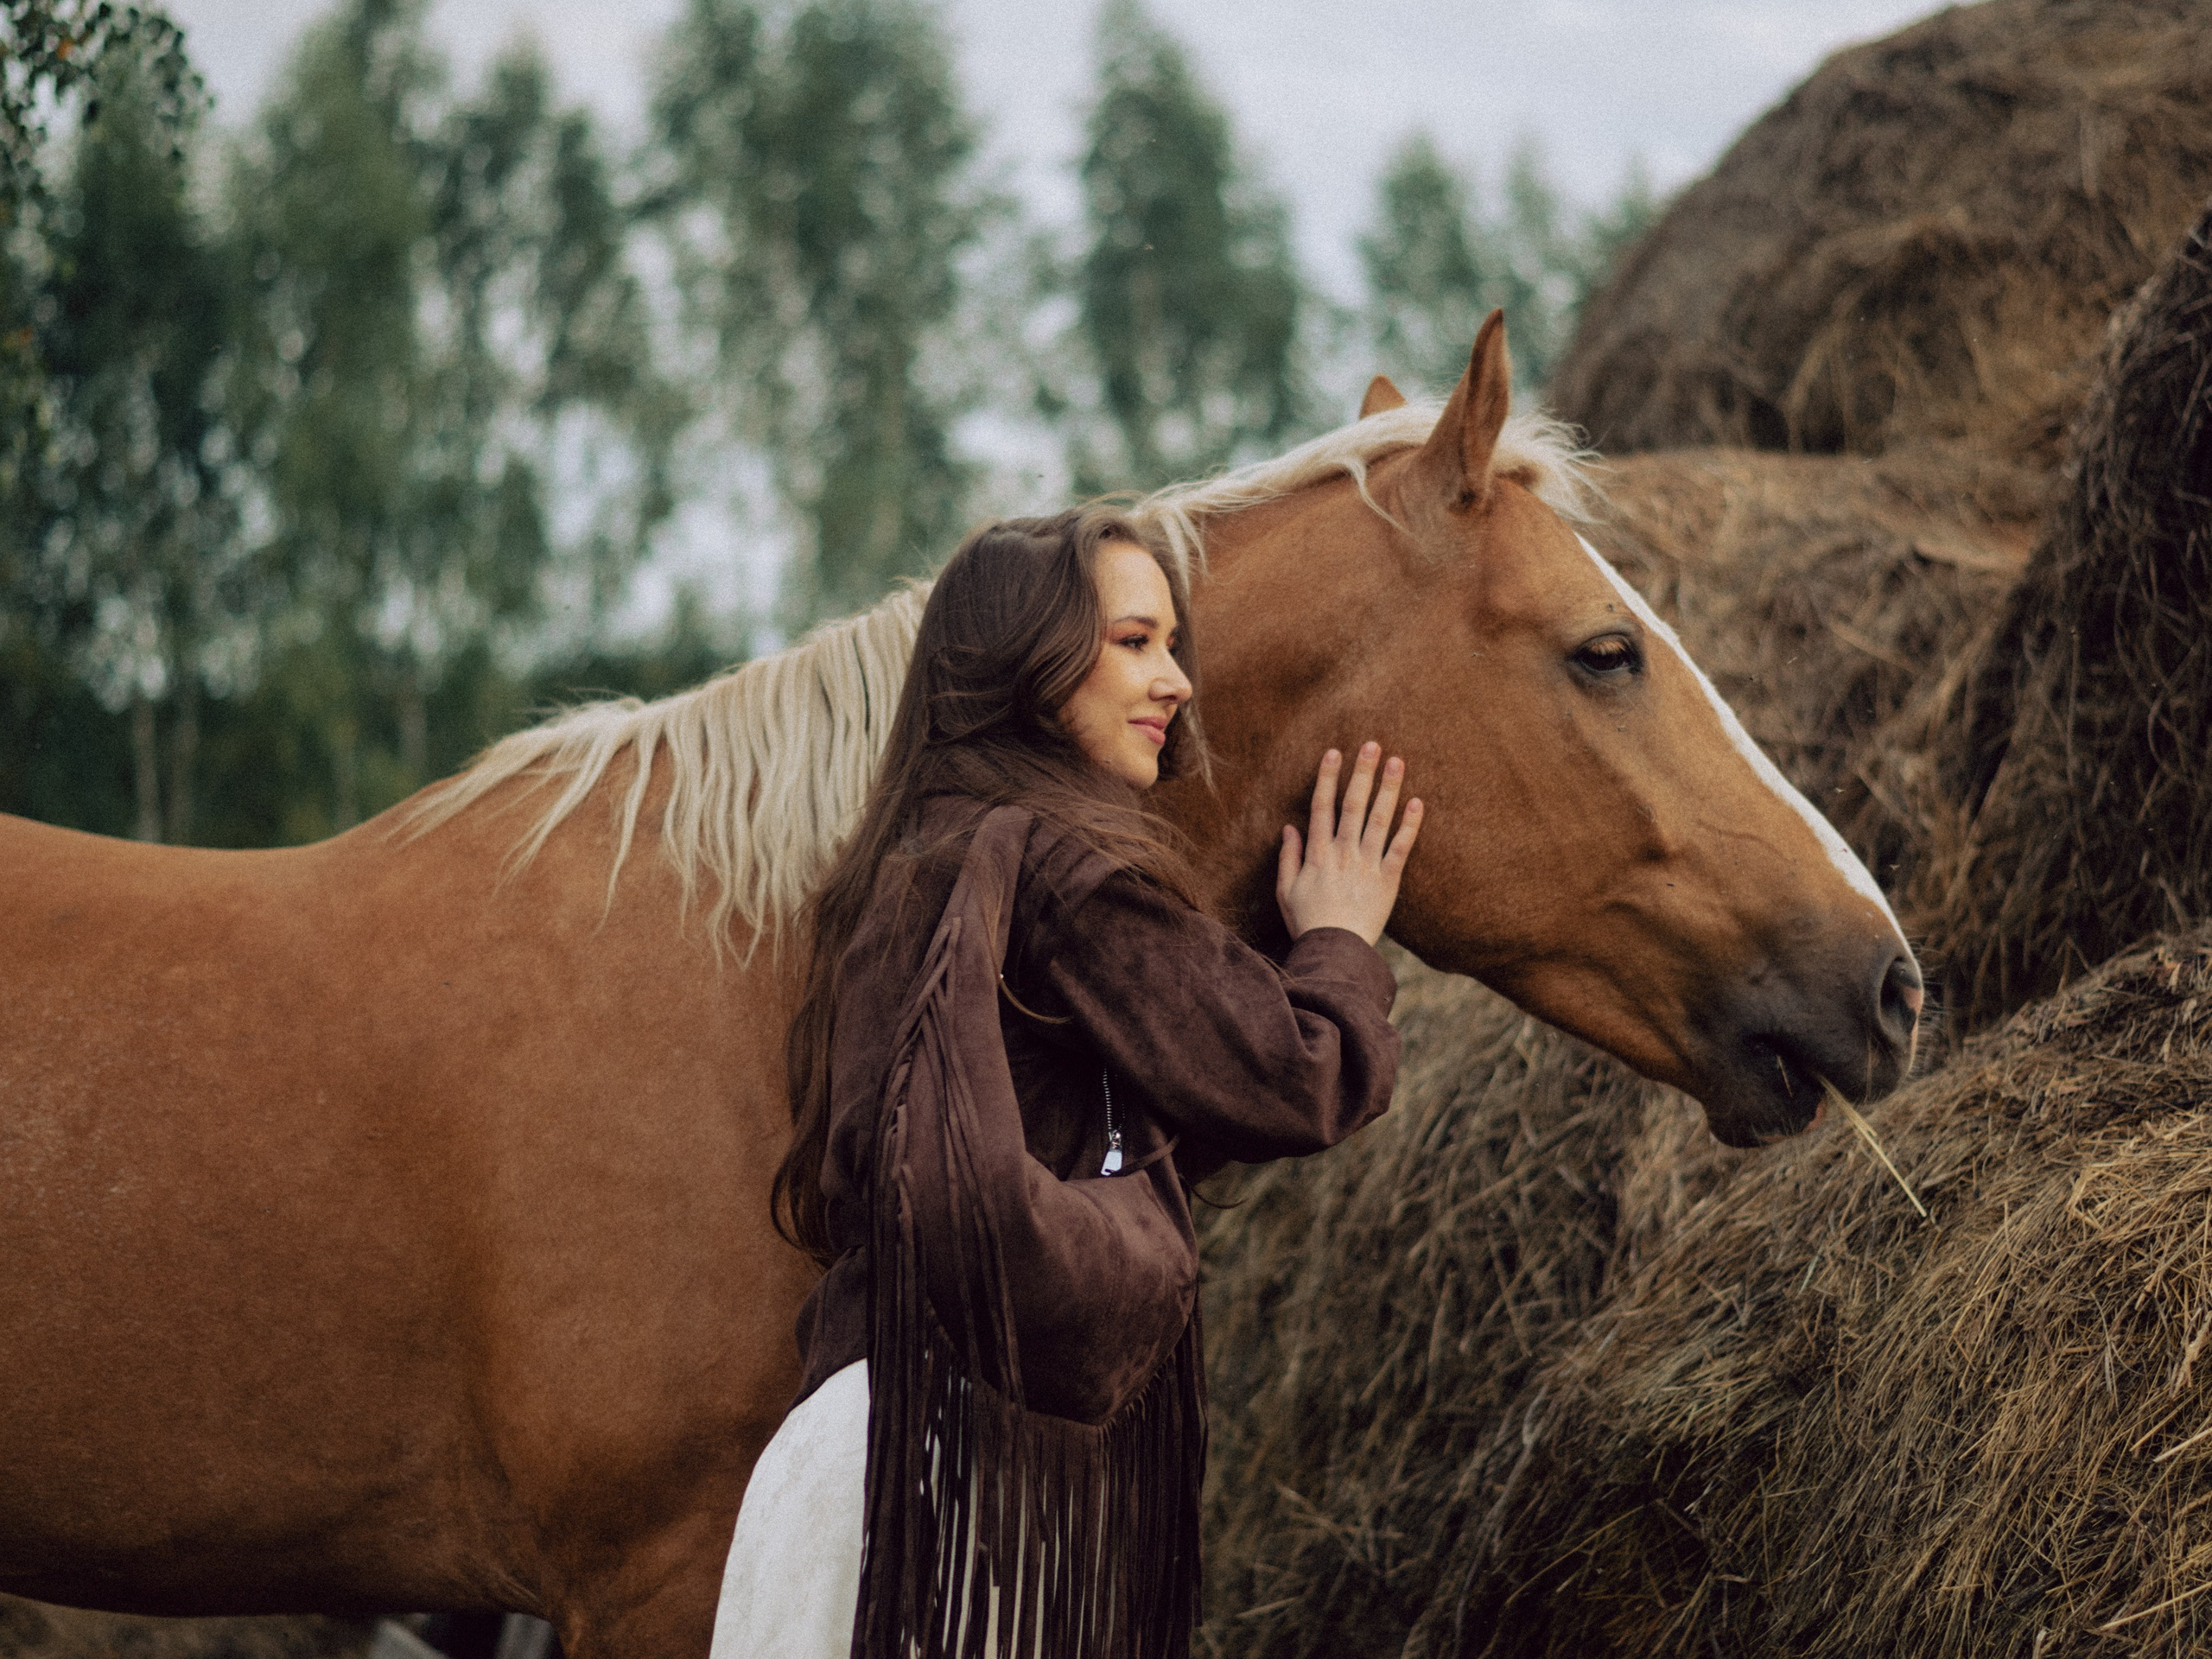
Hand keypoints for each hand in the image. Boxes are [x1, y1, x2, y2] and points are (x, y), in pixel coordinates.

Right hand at [1276, 742, 1423, 944]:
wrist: (1335, 952)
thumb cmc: (1308, 923)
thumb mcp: (1286, 891)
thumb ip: (1288, 857)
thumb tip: (1289, 827)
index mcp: (1317, 853)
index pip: (1322, 806)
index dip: (1327, 777)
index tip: (1334, 752)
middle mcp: (1343, 853)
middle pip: (1353, 805)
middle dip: (1362, 773)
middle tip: (1372, 745)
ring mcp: (1367, 865)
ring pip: (1379, 819)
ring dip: (1388, 788)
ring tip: (1397, 761)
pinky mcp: (1388, 881)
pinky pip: (1402, 848)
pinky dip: (1410, 825)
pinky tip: (1418, 802)